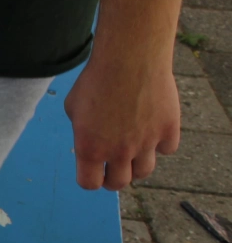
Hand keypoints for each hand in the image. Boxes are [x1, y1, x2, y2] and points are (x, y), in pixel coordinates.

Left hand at [64, 53, 179, 190]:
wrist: (129, 59)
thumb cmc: (96, 79)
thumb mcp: (73, 107)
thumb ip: (81, 129)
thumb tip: (90, 138)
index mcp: (89, 149)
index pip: (90, 184)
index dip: (90, 178)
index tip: (93, 171)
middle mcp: (118, 152)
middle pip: (119, 183)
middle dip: (114, 177)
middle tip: (113, 166)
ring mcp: (146, 143)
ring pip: (144, 171)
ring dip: (137, 165)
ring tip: (133, 151)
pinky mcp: (168, 130)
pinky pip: (167, 149)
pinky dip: (161, 144)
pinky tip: (154, 130)